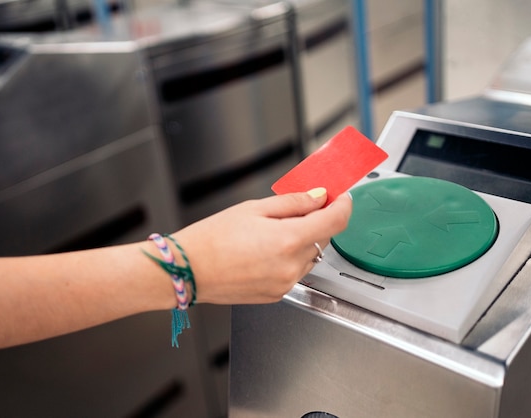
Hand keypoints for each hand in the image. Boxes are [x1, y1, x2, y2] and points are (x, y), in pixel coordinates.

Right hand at [173, 188, 351, 304]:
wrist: (188, 270)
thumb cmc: (211, 239)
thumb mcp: (253, 209)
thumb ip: (293, 203)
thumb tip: (318, 198)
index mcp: (288, 239)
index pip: (335, 221)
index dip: (343, 205)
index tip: (340, 197)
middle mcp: (291, 266)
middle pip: (323, 238)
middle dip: (315, 221)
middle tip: (294, 209)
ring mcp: (285, 283)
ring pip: (309, 257)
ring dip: (301, 242)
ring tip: (269, 233)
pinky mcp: (276, 295)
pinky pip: (294, 272)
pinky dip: (288, 258)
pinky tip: (263, 251)